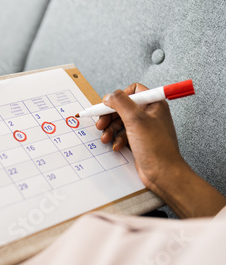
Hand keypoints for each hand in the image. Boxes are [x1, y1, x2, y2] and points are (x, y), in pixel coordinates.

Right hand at [95, 83, 225, 217]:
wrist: (163, 173)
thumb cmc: (157, 148)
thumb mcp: (136, 120)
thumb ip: (121, 103)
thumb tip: (109, 96)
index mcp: (154, 104)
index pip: (133, 90)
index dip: (119, 96)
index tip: (108, 105)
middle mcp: (149, 114)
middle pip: (122, 107)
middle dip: (110, 116)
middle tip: (101, 124)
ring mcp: (144, 128)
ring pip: (120, 122)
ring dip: (110, 129)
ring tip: (106, 138)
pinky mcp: (139, 140)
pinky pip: (122, 134)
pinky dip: (117, 139)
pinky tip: (117, 146)